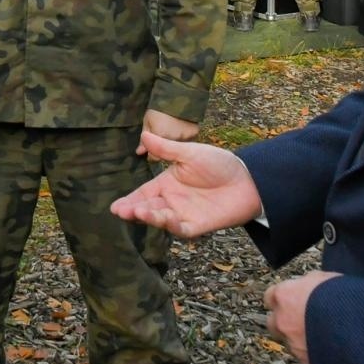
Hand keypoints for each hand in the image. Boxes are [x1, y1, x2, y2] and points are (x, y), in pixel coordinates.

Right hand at [109, 130, 262, 236]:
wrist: (248, 180)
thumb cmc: (219, 164)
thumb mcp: (190, 153)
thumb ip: (166, 149)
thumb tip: (144, 134)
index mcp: (167, 184)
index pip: (143, 194)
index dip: (129, 200)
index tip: (115, 207)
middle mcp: (172, 201)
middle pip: (148, 208)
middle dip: (134, 211)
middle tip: (120, 211)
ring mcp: (184, 214)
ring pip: (161, 219)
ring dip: (149, 217)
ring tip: (138, 212)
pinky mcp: (198, 225)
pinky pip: (182, 228)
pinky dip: (171, 225)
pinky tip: (163, 219)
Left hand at [139, 108, 197, 154]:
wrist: (177, 95)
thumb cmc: (158, 108)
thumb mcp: (147, 122)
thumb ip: (144, 139)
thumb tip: (139, 153)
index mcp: (161, 138)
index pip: (155, 158)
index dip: (151, 154)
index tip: (149, 150)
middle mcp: (175, 141)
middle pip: (167, 154)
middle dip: (163, 149)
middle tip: (160, 137)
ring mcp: (186, 137)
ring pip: (178, 148)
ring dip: (174, 144)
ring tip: (170, 131)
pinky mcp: (195, 133)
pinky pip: (187, 141)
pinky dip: (183, 137)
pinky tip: (179, 128)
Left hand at [264, 271, 340, 363]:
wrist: (360, 328)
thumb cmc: (344, 298)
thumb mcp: (324, 278)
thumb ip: (308, 283)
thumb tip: (307, 286)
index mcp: (284, 296)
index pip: (270, 296)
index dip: (282, 299)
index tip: (290, 300)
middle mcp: (282, 321)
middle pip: (273, 323)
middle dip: (284, 321)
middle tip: (303, 320)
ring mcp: (293, 344)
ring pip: (290, 342)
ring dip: (301, 339)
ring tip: (323, 335)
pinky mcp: (306, 363)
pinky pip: (305, 357)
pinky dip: (314, 353)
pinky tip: (330, 348)